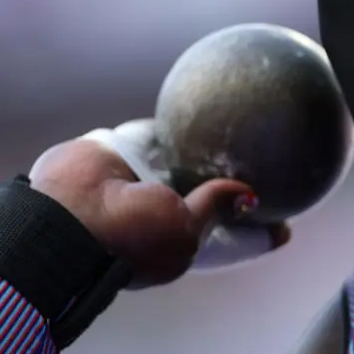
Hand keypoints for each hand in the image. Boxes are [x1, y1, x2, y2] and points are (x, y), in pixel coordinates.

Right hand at [29, 138, 289, 287]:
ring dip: (204, 150)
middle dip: (235, 187)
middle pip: (210, 200)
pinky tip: (203, 110)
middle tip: (271, 169)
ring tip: (242, 132)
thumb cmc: (131, 237)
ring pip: (183, 164)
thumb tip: (251, 197)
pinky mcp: (124, 152)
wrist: (66, 214)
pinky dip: (175, 125)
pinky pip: (155, 134)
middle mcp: (163, 215)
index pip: (231, 241)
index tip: (287, 228)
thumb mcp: (186, 232)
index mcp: (183, 244)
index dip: (257, 234)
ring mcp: (141, 183)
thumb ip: (216, 209)